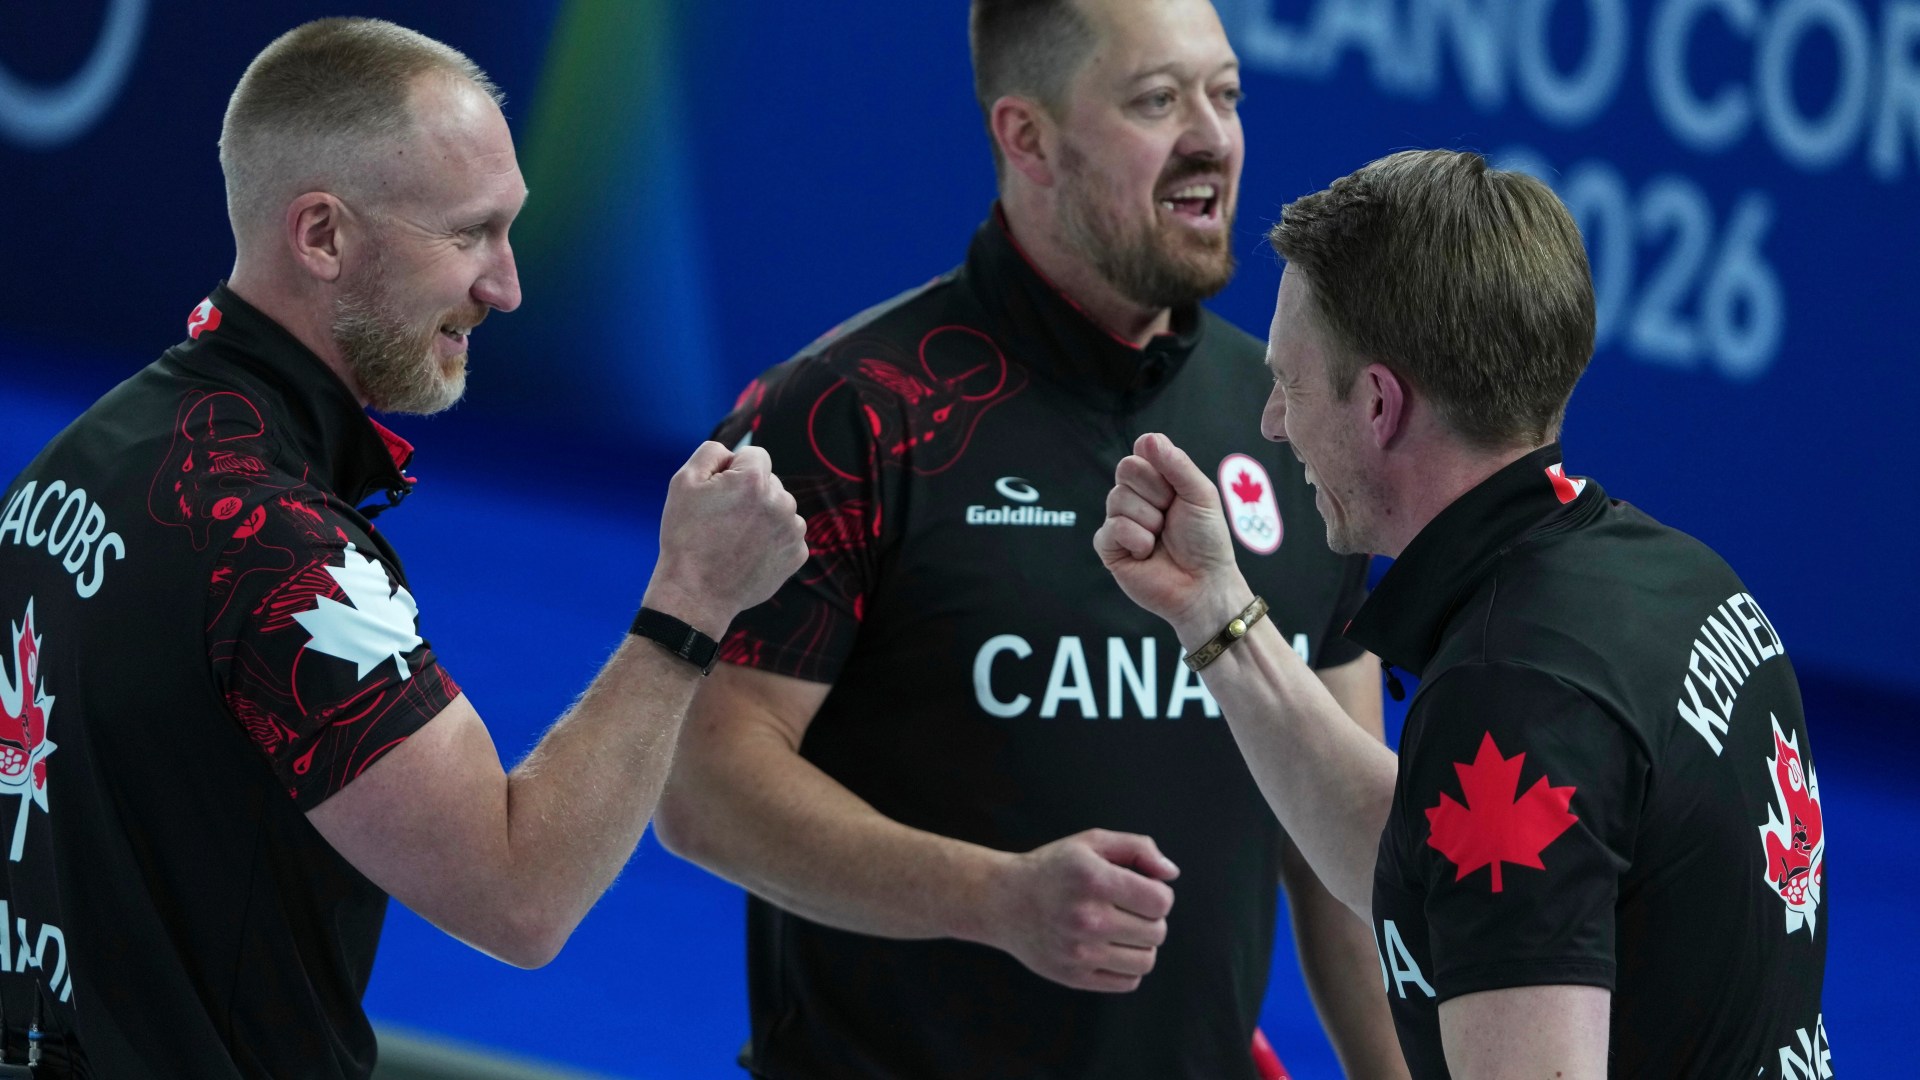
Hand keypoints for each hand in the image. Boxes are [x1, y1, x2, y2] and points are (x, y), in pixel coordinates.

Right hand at [646, 442, 807, 635]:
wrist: (696, 593)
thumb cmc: (686, 537)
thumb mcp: (684, 482)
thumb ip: (711, 453)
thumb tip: (732, 453)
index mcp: (754, 480)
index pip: (754, 455)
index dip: (732, 470)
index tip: (719, 493)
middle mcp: (781, 502)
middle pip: (769, 482)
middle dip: (750, 493)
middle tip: (722, 520)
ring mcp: (793, 530)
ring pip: (779, 508)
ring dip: (762, 516)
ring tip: (734, 539)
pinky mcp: (797, 554)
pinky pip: (786, 534)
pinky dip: (771, 540)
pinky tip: (748, 554)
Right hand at [983, 829, 1179, 992]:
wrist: (1003, 900)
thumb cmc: (1053, 869)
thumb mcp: (1091, 843)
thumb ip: (1137, 848)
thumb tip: (1171, 873)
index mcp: (1094, 880)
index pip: (1160, 901)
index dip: (1159, 894)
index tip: (1141, 890)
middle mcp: (1087, 918)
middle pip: (1157, 931)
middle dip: (1151, 918)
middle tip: (1128, 909)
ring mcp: (1079, 952)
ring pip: (1146, 961)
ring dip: (1142, 945)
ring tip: (1121, 930)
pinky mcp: (1074, 976)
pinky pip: (1127, 982)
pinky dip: (1127, 967)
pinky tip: (1110, 948)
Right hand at [1094, 433, 1247, 635]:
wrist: (1204, 584)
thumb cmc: (1206, 540)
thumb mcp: (1200, 494)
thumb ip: (1176, 464)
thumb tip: (1147, 438)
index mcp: (1156, 481)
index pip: (1141, 452)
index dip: (1160, 468)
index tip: (1178, 490)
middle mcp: (1134, 497)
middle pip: (1126, 470)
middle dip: (1156, 494)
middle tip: (1171, 517)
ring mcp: (1119, 521)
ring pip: (1118, 499)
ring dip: (1150, 521)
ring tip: (1161, 538)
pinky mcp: (1108, 548)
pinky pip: (1112, 528)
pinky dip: (1137, 540)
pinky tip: (1147, 553)